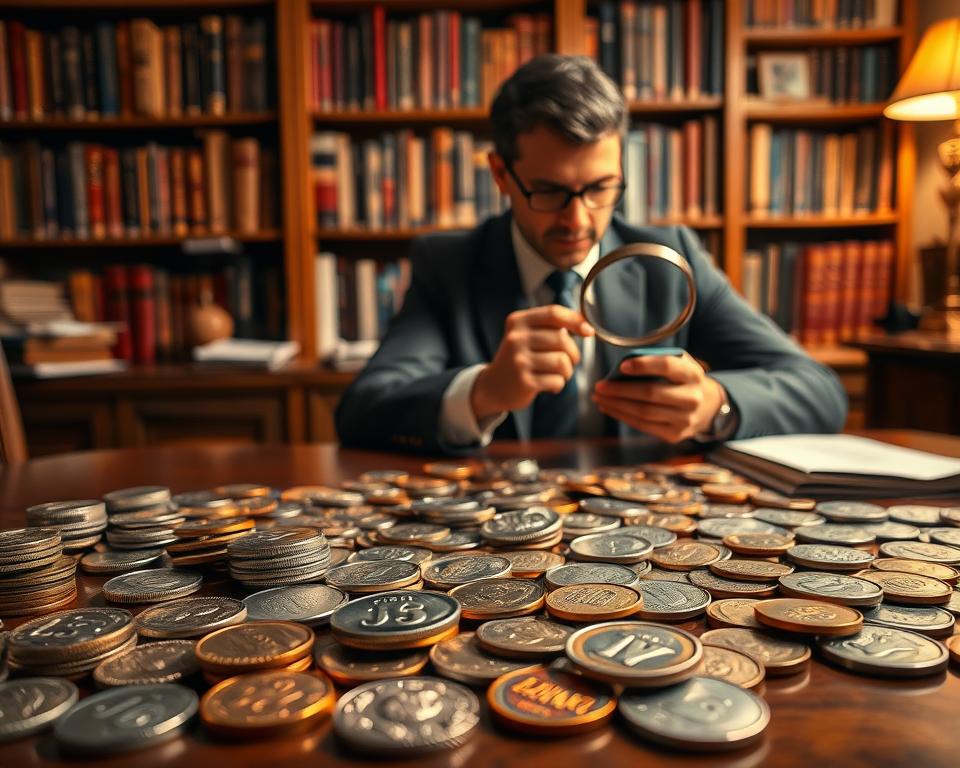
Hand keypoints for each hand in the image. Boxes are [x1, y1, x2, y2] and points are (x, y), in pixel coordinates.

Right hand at [471, 305, 593, 420]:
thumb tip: (586, 325)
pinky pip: (557, 381)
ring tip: (558, 374)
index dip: (576, 321)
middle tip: (568, 361)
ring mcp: (519, 360)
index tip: (589, 331)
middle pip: (562, 339)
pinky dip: (558, 385)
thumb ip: (552, 326)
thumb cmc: (520, 357)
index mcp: (518, 321)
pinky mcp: (524, 381)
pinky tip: (549, 385)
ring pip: (562, 362)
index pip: (553, 313)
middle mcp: (516, 338)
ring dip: (567, 371)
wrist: (493, 386)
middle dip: (573, 353)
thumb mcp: (528, 335)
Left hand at [591, 352, 725, 442]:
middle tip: (599, 386)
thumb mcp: (678, 364)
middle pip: (651, 393)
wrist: (707, 407)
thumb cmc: (682, 380)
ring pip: (644, 412)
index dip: (644, 366)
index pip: (667, 366)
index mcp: (692, 374)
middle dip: (620, 390)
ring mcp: (685, 419)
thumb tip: (621, 368)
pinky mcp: (675, 434)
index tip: (622, 366)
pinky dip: (623, 416)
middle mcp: (691, 398)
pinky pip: (643, 425)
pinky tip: (609, 408)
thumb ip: (655, 361)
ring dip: (616, 405)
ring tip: (599, 398)